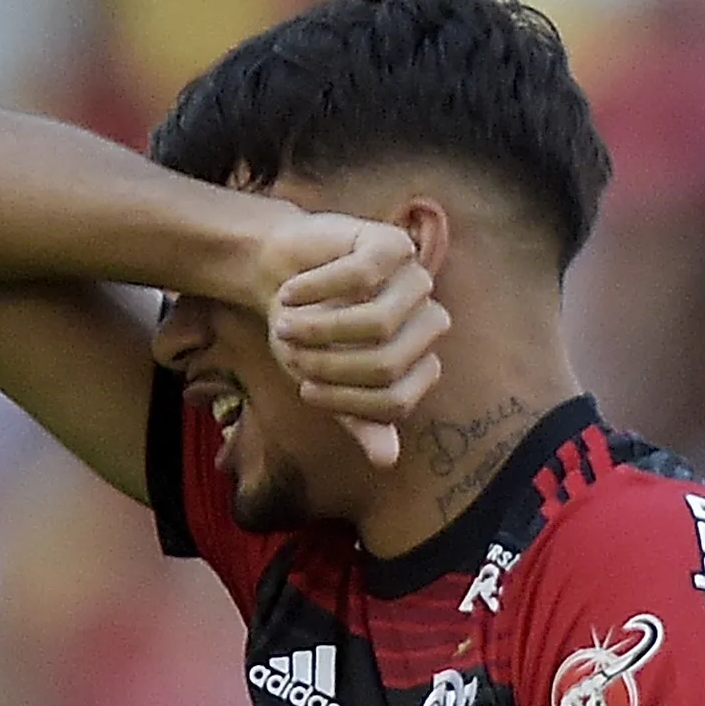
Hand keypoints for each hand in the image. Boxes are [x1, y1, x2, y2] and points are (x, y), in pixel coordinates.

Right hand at [248, 210, 450, 466]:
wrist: (277, 272)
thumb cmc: (306, 332)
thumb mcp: (326, 383)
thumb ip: (357, 419)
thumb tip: (387, 461)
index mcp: (419, 361)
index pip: (396, 401)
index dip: (345, 401)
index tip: (305, 389)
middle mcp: (427, 322)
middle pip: (388, 364)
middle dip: (328, 364)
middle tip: (291, 352)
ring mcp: (415, 281)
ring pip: (379, 322)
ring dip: (318, 328)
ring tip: (285, 323)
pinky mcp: (394, 245)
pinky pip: (361, 276)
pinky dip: (315, 289)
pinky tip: (290, 292)